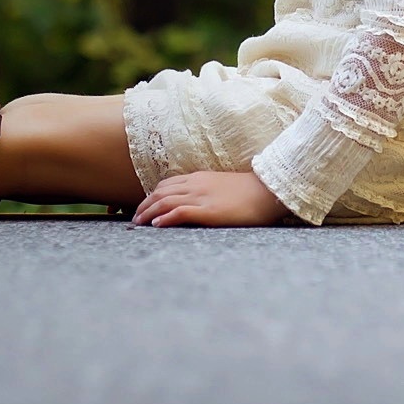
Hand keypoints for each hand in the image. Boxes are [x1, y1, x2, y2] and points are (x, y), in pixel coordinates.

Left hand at [133, 169, 295, 227]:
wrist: (269, 191)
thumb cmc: (251, 192)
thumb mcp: (224, 186)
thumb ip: (208, 191)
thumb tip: (197, 202)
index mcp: (200, 178)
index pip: (166, 184)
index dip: (151, 196)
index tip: (144, 208)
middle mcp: (196, 185)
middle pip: (160, 192)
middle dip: (144, 205)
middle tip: (135, 219)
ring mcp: (202, 196)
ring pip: (165, 201)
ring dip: (148, 212)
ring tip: (139, 224)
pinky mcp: (208, 210)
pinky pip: (180, 211)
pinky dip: (165, 217)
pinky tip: (157, 225)